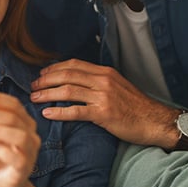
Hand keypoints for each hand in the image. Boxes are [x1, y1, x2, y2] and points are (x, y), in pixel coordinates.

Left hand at [29, 59, 174, 146]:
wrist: (154, 121)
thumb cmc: (136, 107)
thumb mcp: (118, 86)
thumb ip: (99, 82)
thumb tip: (78, 83)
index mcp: (105, 73)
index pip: (74, 65)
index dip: (55, 68)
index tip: (42, 74)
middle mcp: (103, 81)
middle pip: (67, 75)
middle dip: (46, 80)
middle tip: (33, 86)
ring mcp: (103, 97)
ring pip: (68, 90)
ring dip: (48, 94)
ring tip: (34, 98)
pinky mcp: (103, 114)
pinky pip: (76, 111)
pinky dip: (60, 112)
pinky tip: (48, 114)